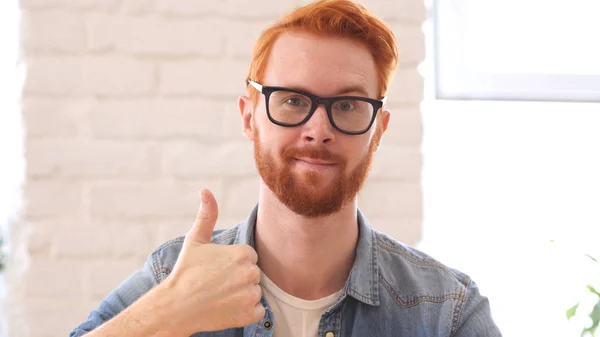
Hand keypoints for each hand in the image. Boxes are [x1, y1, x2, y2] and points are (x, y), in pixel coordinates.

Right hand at [160, 189, 264, 333]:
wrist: (175, 308)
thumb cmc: (185, 273)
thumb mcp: (195, 240)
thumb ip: (207, 215)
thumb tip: (205, 190)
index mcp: (243, 253)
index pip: (249, 257)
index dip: (234, 263)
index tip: (218, 269)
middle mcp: (250, 273)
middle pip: (253, 274)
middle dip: (239, 278)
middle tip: (217, 283)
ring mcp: (251, 295)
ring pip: (255, 291)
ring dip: (242, 295)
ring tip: (221, 296)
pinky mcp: (250, 314)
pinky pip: (258, 310)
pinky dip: (246, 312)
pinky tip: (227, 308)